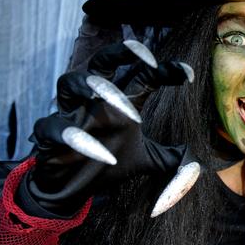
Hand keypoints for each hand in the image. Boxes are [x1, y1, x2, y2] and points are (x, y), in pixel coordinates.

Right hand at [26, 40, 199, 215]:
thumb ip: (168, 157)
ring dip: (88, 84)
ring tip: (111, 94)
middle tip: (144, 54)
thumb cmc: (105, 165)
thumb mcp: (143, 160)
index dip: (164, 71)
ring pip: (67, 84)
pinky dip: (68, 134)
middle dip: (119, 53)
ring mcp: (70, 117)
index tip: (187, 73)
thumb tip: (195, 162)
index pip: (141, 77)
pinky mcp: (50, 139)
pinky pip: (51, 128)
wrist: (70, 190)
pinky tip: (90, 146)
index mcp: (117, 103)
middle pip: (100, 63)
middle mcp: (93, 103)